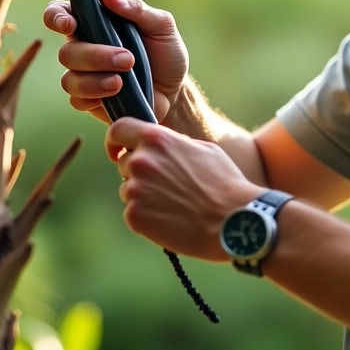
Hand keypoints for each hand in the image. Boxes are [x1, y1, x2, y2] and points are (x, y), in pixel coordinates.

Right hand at [43, 0, 188, 123]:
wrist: (176, 91)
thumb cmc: (166, 53)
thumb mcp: (161, 26)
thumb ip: (136, 9)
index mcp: (95, 22)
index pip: (61, 12)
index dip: (56, 16)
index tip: (69, 24)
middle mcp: (84, 46)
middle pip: (66, 51)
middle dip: (95, 56)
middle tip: (127, 59)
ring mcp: (85, 75)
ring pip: (69, 79)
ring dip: (95, 81)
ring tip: (122, 81)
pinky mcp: (89, 100)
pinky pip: (77, 100)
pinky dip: (96, 97)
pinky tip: (117, 94)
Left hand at [109, 118, 262, 259]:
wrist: (233, 221)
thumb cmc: (224, 182)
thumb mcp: (203, 149)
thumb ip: (173, 143)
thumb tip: (159, 147)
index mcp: (157, 139)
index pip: (119, 128)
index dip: (116, 139)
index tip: (118, 149)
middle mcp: (141, 161)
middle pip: (125, 163)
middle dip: (140, 171)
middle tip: (166, 185)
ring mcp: (135, 190)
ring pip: (129, 189)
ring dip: (144, 194)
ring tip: (174, 203)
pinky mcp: (134, 216)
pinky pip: (133, 212)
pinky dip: (147, 215)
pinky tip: (171, 218)